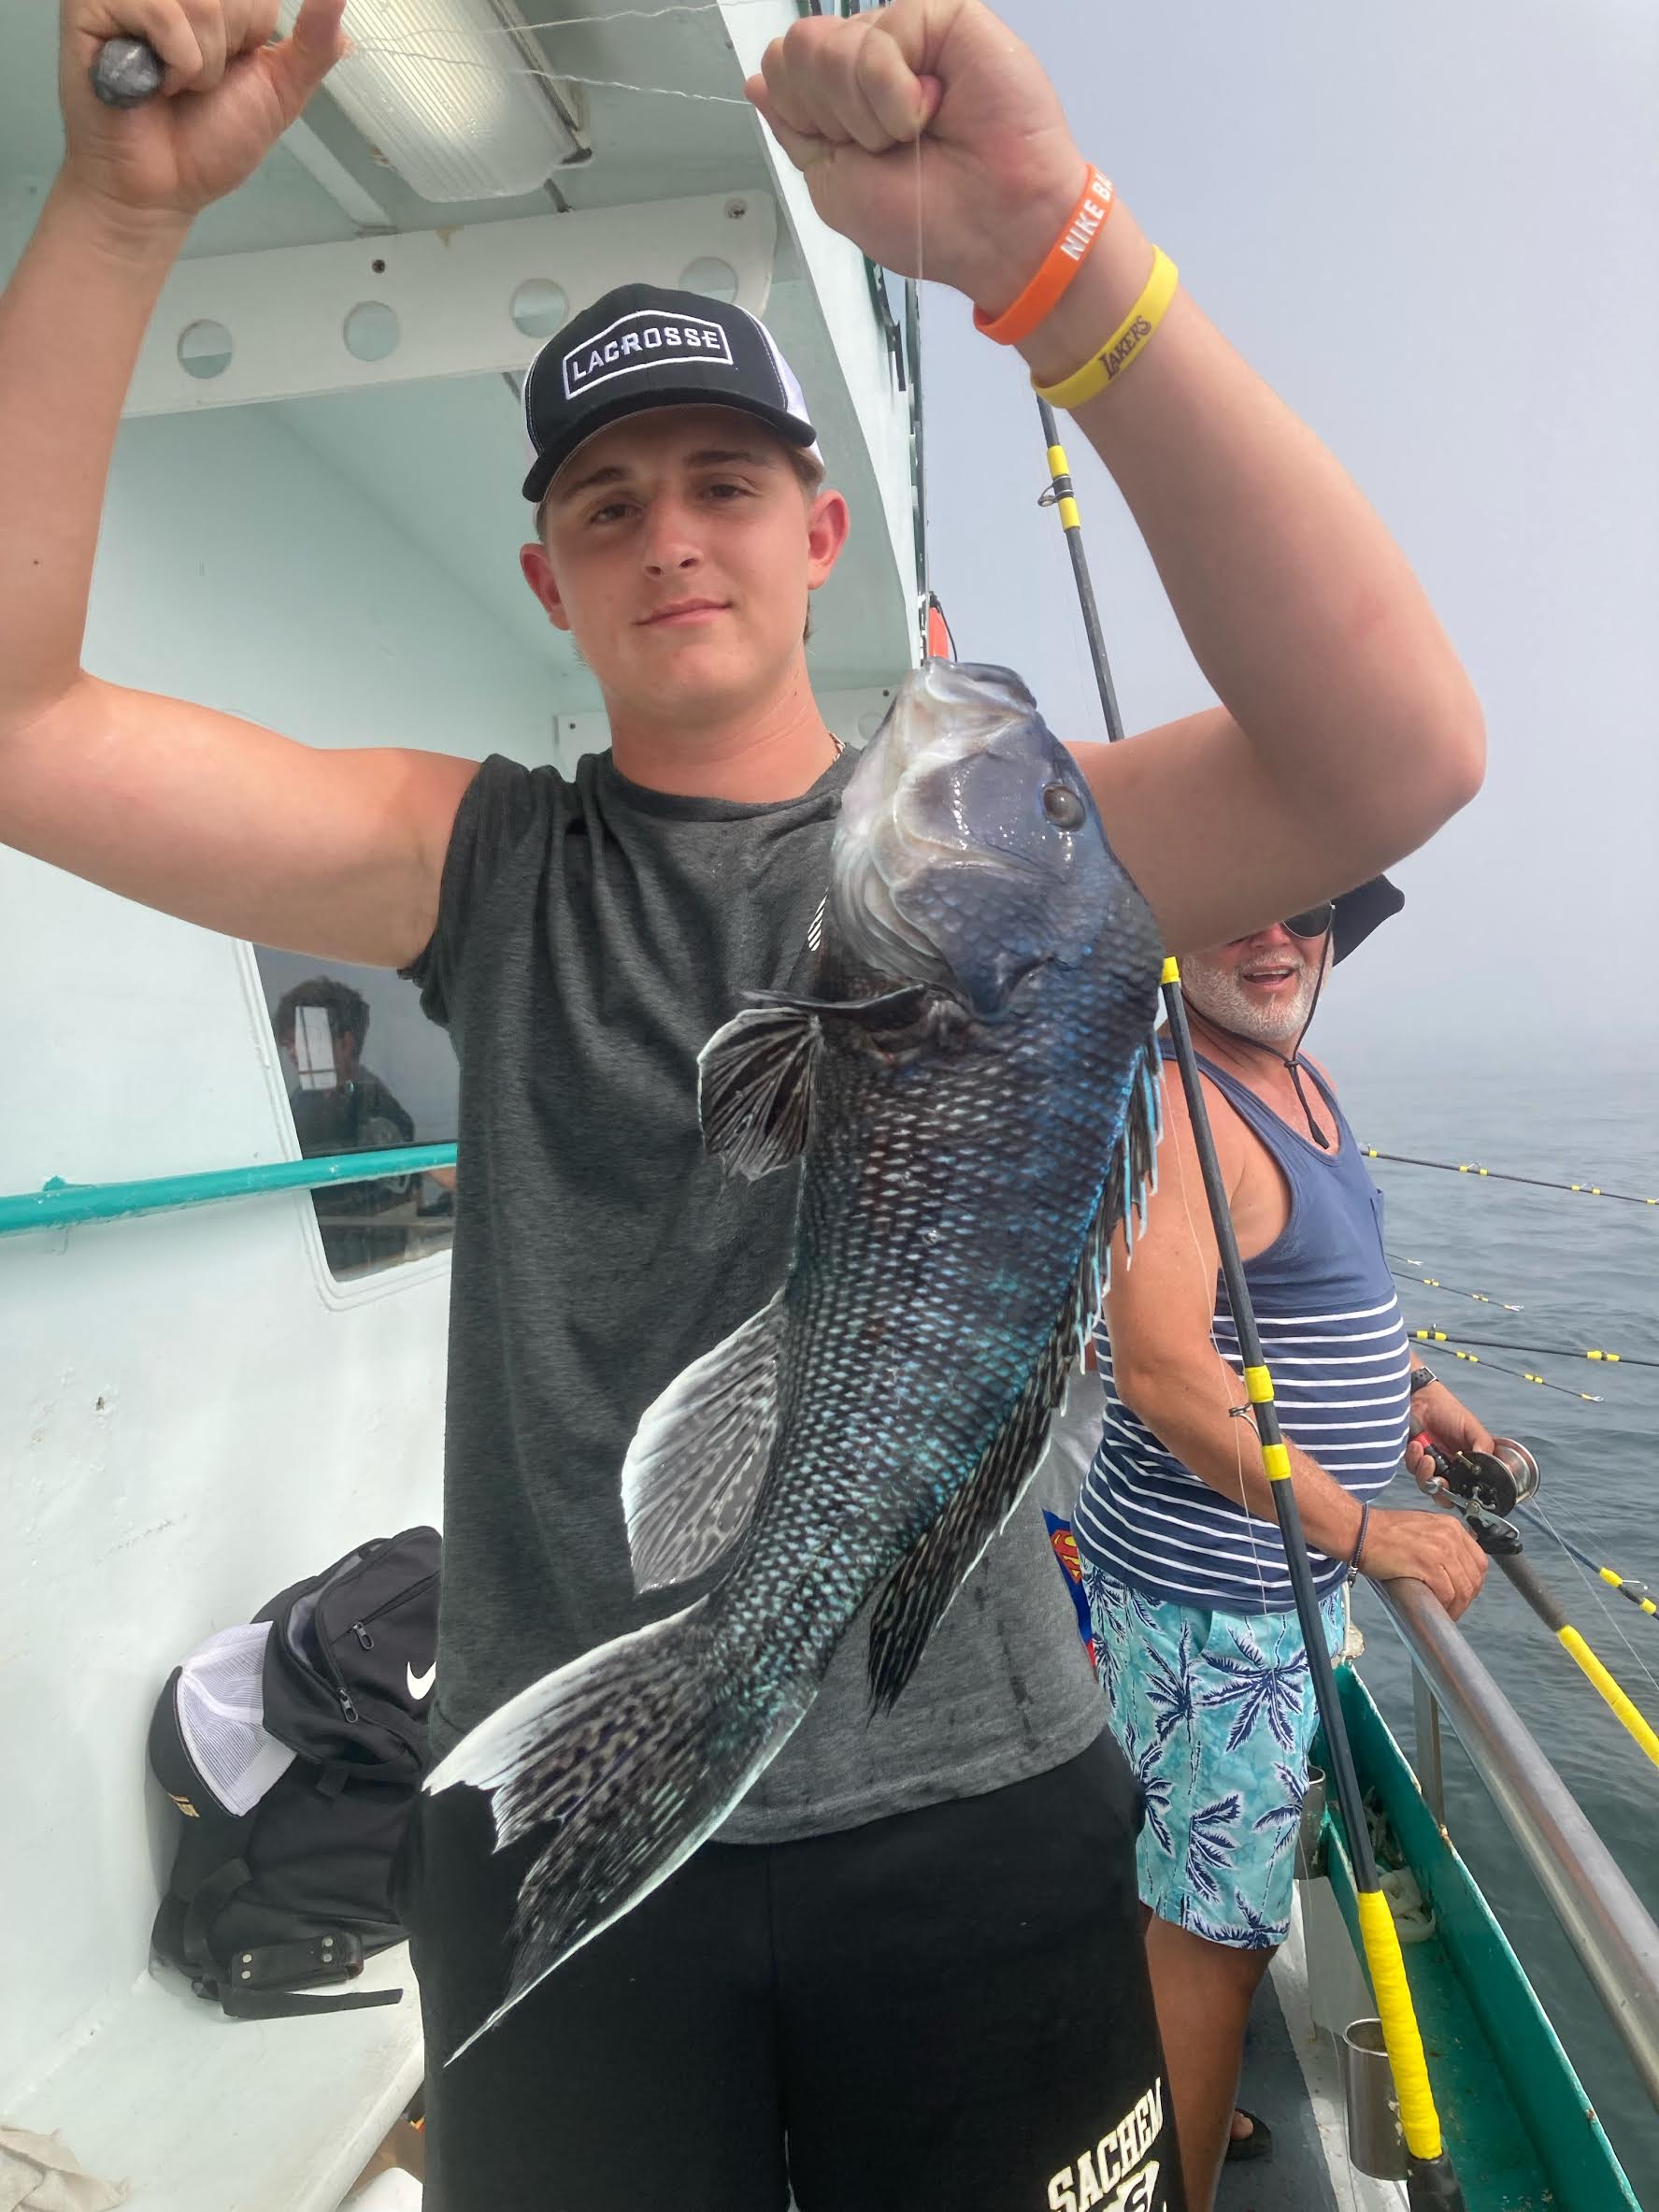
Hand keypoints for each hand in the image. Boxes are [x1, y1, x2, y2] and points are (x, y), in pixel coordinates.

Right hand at [59, 0, 346, 220]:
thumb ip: (314, 41)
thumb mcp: (280, 87)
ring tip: (175, 82)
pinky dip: (173, 62)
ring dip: (203, 62)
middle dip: (230, 49)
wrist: (162, 189)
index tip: (230, 61)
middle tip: (197, 78)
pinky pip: (161, 11)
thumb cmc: (210, 139)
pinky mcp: (91, 3)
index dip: (254, 33)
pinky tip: (151, 81)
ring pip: (203, 1)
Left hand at [746, 0, 1082, 309]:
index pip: (782, 68)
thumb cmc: (927, 221)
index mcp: (844, 96)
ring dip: (867, 112)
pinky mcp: (945, 19)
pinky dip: (894, 92)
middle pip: (800, 50)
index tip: (850, 152)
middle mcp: (873, 59)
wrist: (995, 230)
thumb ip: (794, 129)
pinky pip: (883, 35)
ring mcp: (909, 36)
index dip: (804, 116)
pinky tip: (931, 110)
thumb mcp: (833, 185)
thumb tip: (760, 81)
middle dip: (833, 114)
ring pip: (834, 44)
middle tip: (885, 145)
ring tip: (915, 132)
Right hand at [1362, 1506, 1487, 1619]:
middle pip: (1474, 1578)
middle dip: (1466, 1598)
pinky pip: (1447, 1594)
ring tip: (1445, 1613)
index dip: (1472, 1582)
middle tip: (1453, 1607)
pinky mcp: (1429, 1565)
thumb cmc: (1382, 1532)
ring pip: (1463, 1589)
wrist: (1360, 1531)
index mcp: (1451, 1527)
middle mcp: (1450, 1536)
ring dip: (1457, 1607)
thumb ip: (1440, 1542)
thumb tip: (1450, 1567)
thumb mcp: (1421, 1527)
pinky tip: (1436, 1609)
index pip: (1478, 1561)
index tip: (1463, 1592)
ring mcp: (1441, 1550)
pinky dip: (1445, 1607)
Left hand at [1405, 1380, 1494, 1493]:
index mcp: (1466, 1466)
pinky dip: (1414, 1459)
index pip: (1466, 1491)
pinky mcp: (1414, 1460)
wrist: (1421, 1399)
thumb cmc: (1448, 1411)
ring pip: (1427, 1486)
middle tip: (1441, 1479)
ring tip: (1426, 1454)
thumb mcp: (1473, 1428)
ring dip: (1425, 1472)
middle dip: (1441, 1491)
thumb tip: (1489, 1466)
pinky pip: (1413, 1470)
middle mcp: (1449, 1469)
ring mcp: (1430, 1466)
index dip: (1462, 1496)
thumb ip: (1483, 1446)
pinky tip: (1416, 1445)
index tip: (1458, 1490)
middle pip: (1445, 1496)